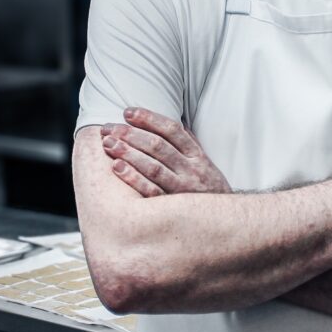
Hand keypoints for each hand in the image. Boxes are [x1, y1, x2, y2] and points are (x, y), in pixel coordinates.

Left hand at [101, 107, 230, 196]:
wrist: (223, 219)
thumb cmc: (206, 187)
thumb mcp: (203, 162)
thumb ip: (187, 142)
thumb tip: (167, 122)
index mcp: (197, 155)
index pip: (172, 130)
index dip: (149, 119)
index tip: (128, 112)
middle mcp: (190, 169)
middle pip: (158, 146)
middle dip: (131, 134)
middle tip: (108, 128)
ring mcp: (182, 188)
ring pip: (153, 166)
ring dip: (128, 153)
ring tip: (108, 144)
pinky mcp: (173, 207)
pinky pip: (151, 191)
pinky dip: (133, 179)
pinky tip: (117, 168)